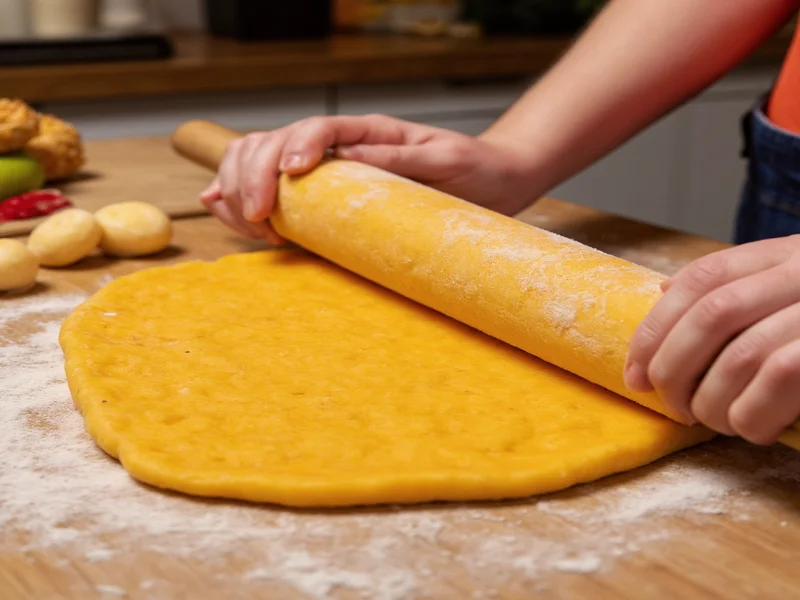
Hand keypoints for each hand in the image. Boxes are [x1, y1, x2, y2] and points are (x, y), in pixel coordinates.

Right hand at [199, 114, 538, 242]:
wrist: (490, 181)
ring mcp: (328, 170)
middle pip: (274, 142)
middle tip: (258, 216)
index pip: (317, 128)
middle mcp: (341, 146)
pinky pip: (272, 189)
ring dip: (240, 186)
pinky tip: (225, 207)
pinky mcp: (326, 196)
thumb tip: (348, 158)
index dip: (293, 149)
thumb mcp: (445, 159)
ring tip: (251, 223)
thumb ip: (401, 158)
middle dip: (253, 175)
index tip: (289, 180)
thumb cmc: (473, 169)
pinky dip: (240, 196)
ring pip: (261, 160)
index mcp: (368, 131)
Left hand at [624, 235, 799, 443]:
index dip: (656, 328)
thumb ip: (738, 284)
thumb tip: (665, 293)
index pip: (699, 280)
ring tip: (713, 422)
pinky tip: (754, 429)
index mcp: (783, 253)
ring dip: (713, 401)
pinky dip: (753, 413)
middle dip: (674, 367)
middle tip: (670, 405)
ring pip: (745, 355)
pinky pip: (782, 381)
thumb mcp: (792, 279)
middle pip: (712, 315)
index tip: (635, 373)